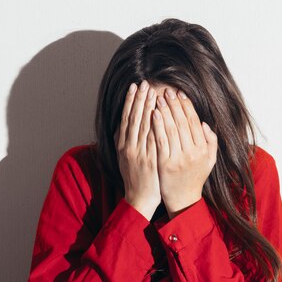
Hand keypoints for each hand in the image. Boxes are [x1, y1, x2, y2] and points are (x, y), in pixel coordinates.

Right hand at [114, 80, 160, 220]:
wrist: (139, 198)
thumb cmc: (135, 177)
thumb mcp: (125, 157)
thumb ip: (124, 141)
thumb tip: (122, 124)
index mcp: (123, 145)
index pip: (126, 118)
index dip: (130, 101)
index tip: (134, 86)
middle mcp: (129, 147)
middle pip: (134, 119)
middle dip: (139, 100)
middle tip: (144, 83)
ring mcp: (139, 154)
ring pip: (143, 127)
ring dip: (147, 109)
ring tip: (152, 93)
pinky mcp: (150, 161)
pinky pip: (153, 141)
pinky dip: (155, 127)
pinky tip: (159, 115)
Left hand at [151, 87, 217, 216]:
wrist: (183, 200)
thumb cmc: (194, 178)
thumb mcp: (209, 161)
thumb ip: (211, 142)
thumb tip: (205, 123)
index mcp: (203, 150)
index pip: (194, 122)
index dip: (187, 106)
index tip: (180, 94)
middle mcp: (192, 153)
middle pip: (182, 122)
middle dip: (175, 104)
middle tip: (168, 90)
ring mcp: (178, 158)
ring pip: (171, 129)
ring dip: (165, 111)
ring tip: (159, 97)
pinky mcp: (165, 163)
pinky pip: (160, 140)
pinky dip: (157, 125)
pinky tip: (153, 113)